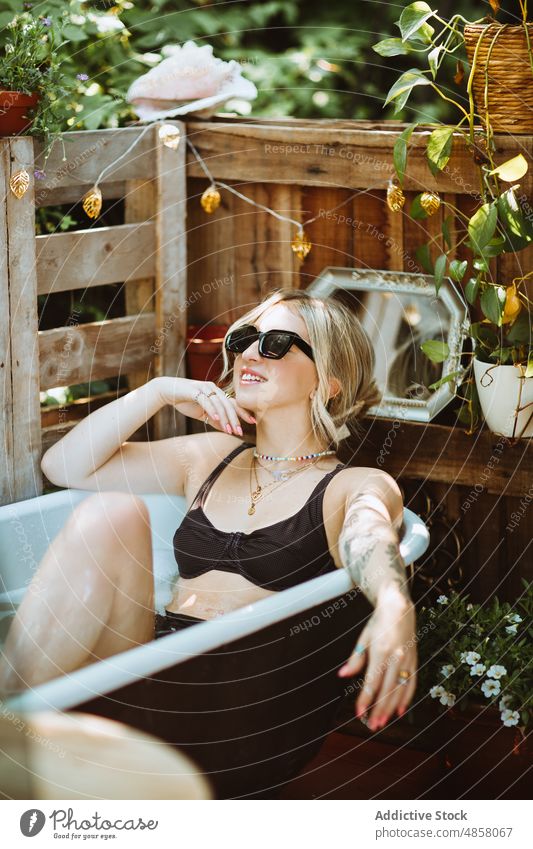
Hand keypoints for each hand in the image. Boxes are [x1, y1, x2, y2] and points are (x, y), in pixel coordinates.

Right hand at [154, 376, 255, 435]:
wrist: (167, 391)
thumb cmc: (186, 401)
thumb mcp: (202, 413)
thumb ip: (214, 419)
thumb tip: (226, 429)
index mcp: (217, 394)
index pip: (233, 403)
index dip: (243, 412)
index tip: (253, 422)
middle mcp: (213, 389)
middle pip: (229, 404)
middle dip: (236, 419)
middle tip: (239, 432)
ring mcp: (205, 388)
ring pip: (219, 403)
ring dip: (225, 418)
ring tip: (229, 430)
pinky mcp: (195, 390)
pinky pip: (206, 401)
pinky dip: (211, 410)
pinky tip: (215, 419)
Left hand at [337, 592, 416, 730]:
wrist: (400, 608)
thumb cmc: (378, 623)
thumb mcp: (364, 638)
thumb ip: (355, 659)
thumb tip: (343, 675)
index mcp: (381, 651)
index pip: (372, 682)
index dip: (365, 699)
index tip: (358, 713)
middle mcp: (396, 658)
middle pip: (387, 690)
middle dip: (379, 710)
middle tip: (372, 726)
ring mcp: (407, 660)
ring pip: (400, 690)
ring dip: (391, 709)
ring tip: (383, 722)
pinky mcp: (415, 661)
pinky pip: (412, 684)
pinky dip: (407, 699)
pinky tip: (400, 711)